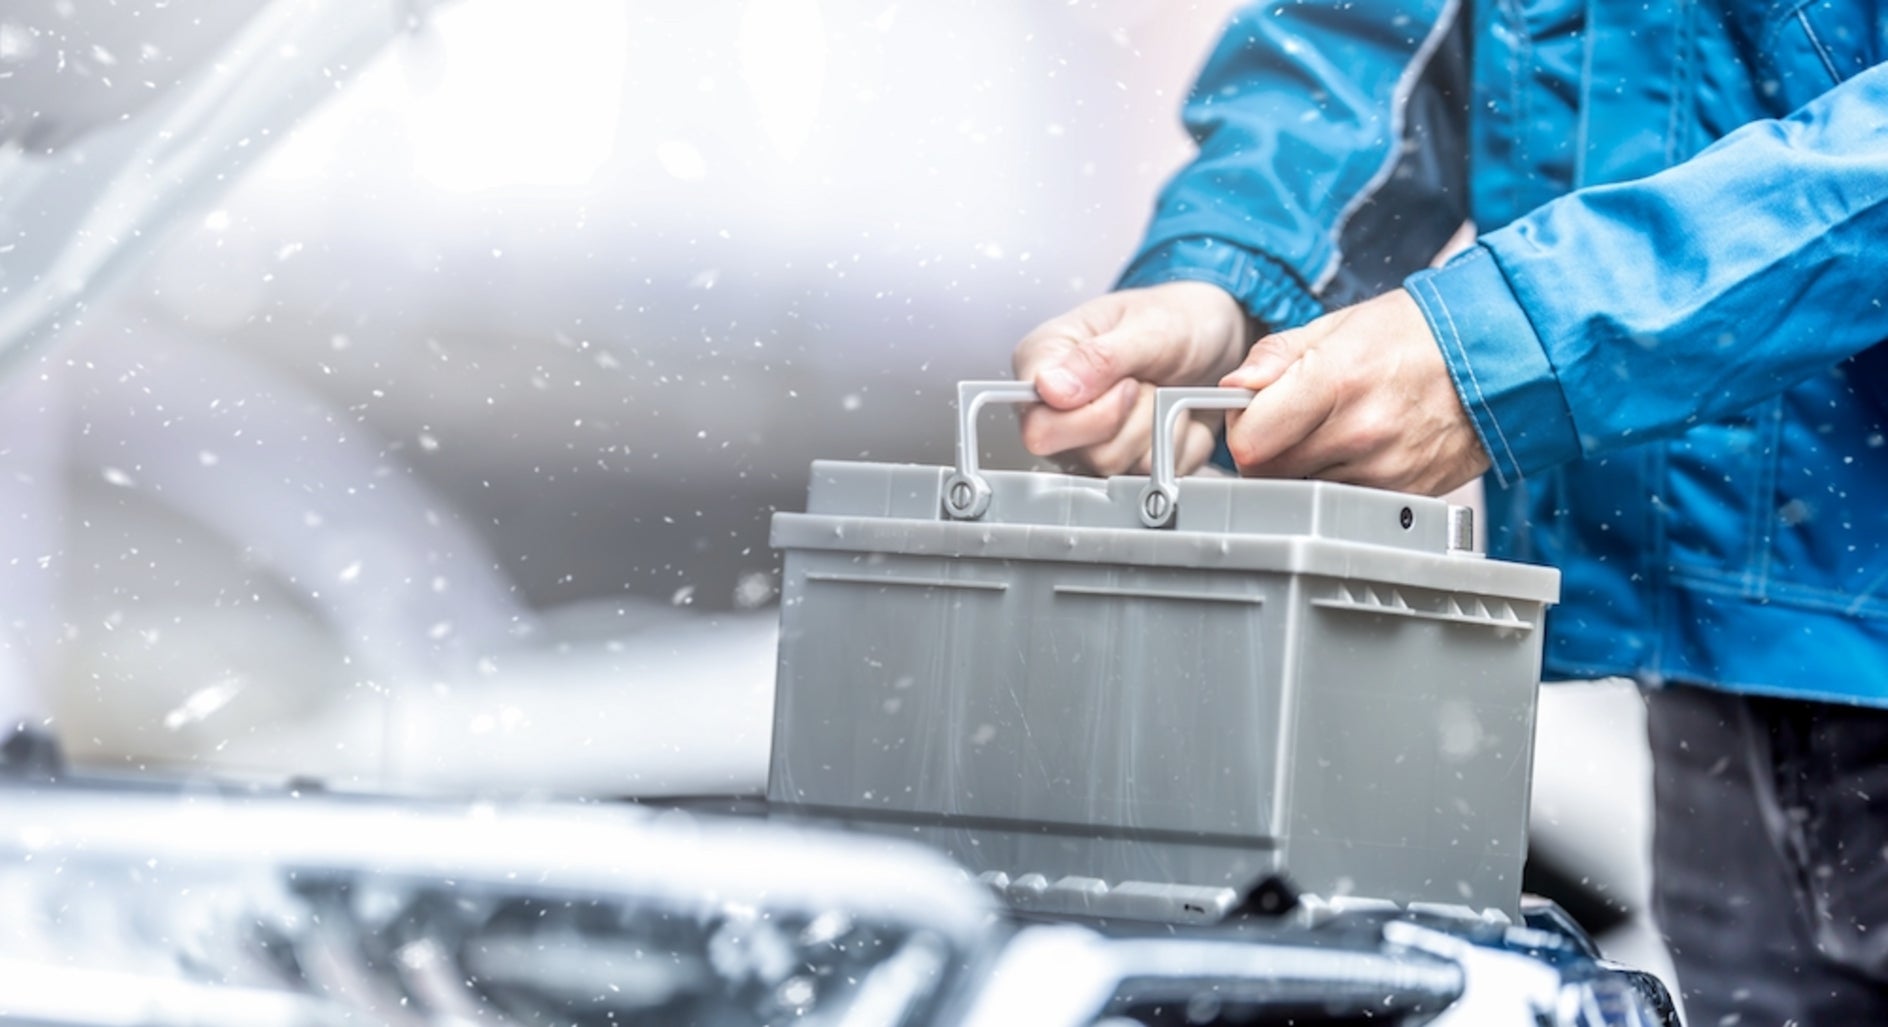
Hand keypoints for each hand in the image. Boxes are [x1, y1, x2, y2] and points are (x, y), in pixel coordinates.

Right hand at [1012, 281, 1255, 474]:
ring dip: (1157, 429)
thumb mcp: (1149, 326)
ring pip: (1117, 467)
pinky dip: (1176, 445)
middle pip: (1082, 453)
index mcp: (1043, 361)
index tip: (1130, 383)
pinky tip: (1173, 414)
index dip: (1092, 415)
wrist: (1214, 339)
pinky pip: (1149, 475)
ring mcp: (1084, 440)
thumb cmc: (1176, 319)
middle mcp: (1055, 407)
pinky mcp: (1118, 461)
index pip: (1038, 424)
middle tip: (1150, 382)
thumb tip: (1048, 388)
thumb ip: (1099, 358)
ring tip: (1163, 391)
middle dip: (1135, 420)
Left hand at [1219, 288, 1489, 495]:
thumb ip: (1278, 357)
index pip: (1249, 441)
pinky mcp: (1403, 495)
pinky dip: (1339, 480)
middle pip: (1269, 473)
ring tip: (1334, 428)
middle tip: (1290, 421)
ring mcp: (1384, 470)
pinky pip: (1343, 500)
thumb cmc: (1418, 334)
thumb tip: (1234, 386)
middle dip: (1267, 448)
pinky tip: (1362, 448)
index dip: (1240, 429)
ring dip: (1303, 467)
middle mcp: (1359, 433)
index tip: (1251, 414)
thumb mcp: (1342, 325)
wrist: (1499, 358)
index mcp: (1335, 381)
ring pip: (1303, 490)